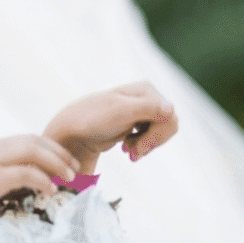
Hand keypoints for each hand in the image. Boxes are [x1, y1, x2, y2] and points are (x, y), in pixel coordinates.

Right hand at [0, 134, 80, 225]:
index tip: (65, 161)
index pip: (27, 139)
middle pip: (35, 141)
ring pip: (33, 152)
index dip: (50, 148)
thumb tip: (19, 184)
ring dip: (56, 163)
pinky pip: (25, 173)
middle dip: (59, 152)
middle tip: (75, 167)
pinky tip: (50, 189)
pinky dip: (42, 179)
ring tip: (70, 177)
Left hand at [43, 81, 178, 170]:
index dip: (157, 136)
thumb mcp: (120, 113)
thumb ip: (146, 108)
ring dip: (145, 146)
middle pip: (168, 125)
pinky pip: (151, 137)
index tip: (139, 147)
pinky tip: (127, 148)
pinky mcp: (135, 122)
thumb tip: (171, 108)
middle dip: (151, 143)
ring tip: (128, 151)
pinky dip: (141, 146)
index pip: (170, 117)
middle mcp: (146, 96)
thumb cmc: (92, 120)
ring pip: (160, 133)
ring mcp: (141, 110)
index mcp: (145, 89)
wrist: (72, 132)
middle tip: (133, 152)